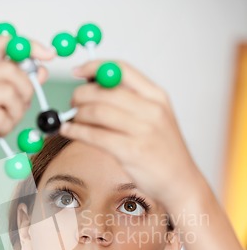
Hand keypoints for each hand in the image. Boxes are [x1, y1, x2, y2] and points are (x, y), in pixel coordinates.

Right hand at [0, 35, 54, 179]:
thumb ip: (14, 86)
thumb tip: (41, 70)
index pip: (4, 42)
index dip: (29, 46)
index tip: (49, 56)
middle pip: (11, 70)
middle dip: (27, 91)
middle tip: (22, 109)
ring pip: (8, 93)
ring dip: (17, 114)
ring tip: (7, 124)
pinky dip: (6, 127)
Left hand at [60, 60, 202, 211]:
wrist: (181, 182)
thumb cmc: (164, 151)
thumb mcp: (156, 117)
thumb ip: (131, 100)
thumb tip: (95, 86)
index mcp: (157, 96)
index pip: (122, 69)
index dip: (95, 67)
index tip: (77, 72)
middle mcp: (152, 110)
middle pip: (105, 90)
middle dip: (81, 94)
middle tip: (72, 101)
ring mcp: (142, 131)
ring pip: (97, 112)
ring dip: (77, 114)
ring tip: (72, 119)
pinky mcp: (131, 151)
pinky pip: (95, 136)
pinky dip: (76, 131)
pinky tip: (68, 131)